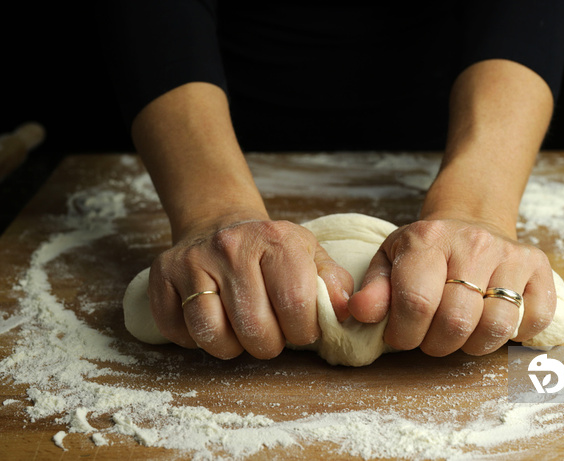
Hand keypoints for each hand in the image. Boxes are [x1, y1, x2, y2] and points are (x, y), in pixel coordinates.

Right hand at [147, 216, 353, 359]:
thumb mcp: (309, 254)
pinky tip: (212, 321)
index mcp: (275, 239)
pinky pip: (178, 332)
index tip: (300, 329)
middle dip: (268, 345)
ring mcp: (192, 261)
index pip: (296, 305)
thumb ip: (332, 283)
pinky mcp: (162, 275)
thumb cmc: (270, 249)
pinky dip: (195, 340)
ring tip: (240, 332)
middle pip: (254, 328)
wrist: (219, 223)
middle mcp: (231, 247)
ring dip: (230, 347)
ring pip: (211, 335)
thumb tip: (345, 311)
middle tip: (270, 334)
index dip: (303, 331)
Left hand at [346, 218, 555, 355]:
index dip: (405, 334)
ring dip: (473, 345)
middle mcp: (473, 243)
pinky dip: (516, 334)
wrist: (470, 220)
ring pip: (497, 326)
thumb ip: (373, 290)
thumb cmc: (425, 251)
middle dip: (437, 344)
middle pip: (457, 321)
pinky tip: (493, 322)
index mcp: (427, 240)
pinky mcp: (539, 267)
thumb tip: (358, 312)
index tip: (402, 336)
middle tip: (430, 338)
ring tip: (460, 334)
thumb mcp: (389, 261)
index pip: (417, 303)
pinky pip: (534, 320)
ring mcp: (510, 254)